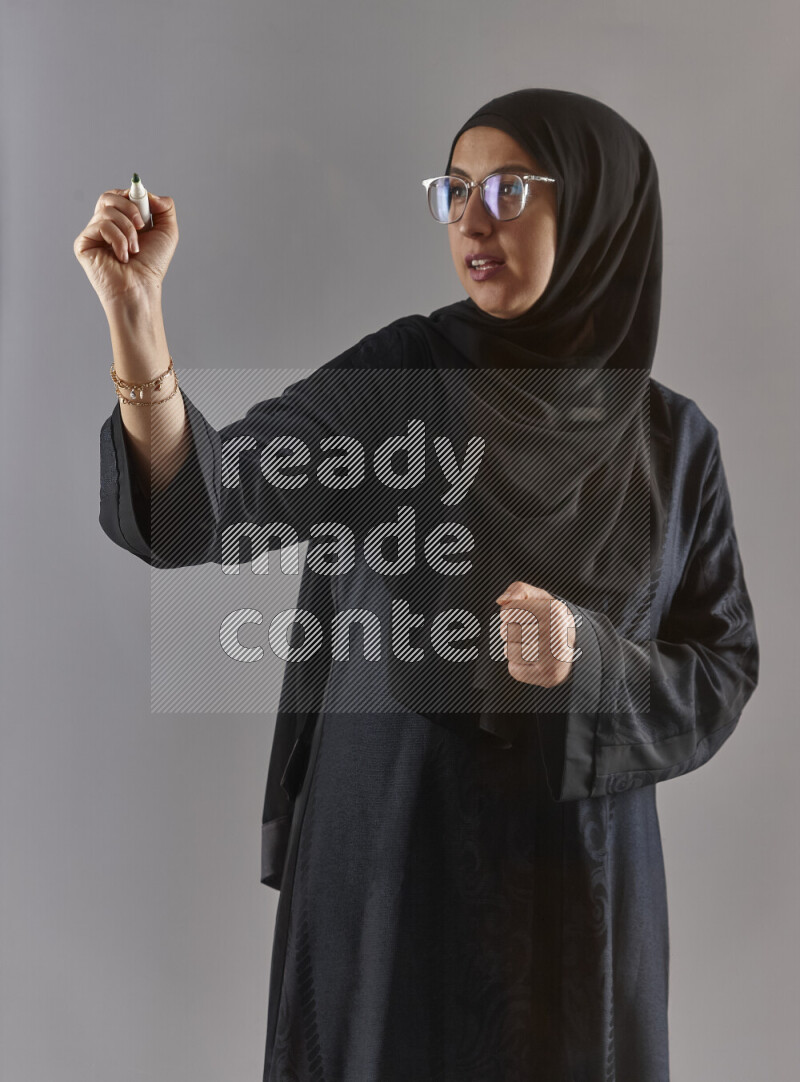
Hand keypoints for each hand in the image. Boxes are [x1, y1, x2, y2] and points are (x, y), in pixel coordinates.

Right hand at [73, 188, 178, 309]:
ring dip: (128, 229)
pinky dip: (118, 239)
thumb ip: (165, 207)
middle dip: (131, 208)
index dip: (132, 197)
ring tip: (134, 249)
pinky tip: (122, 256)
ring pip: (107, 209)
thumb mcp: (168, 232)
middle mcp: (105, 225)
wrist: (140, 289)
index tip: (145, 214)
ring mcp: (93, 234)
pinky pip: (100, 224)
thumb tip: (148, 192)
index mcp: (122, 221)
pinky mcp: (83, 243)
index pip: (120, 195)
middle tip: (142, 228)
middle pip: (109, 196)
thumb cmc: (152, 266)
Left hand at [496, 580, 576, 686]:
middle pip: (506, 632)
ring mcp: (553, 658)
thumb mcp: (539, 597)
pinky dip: (518, 665)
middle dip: (510, 630)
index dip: (509, 613)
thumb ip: (518, 590)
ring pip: (508, 651)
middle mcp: (555, 634)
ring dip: (513, 648)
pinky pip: (514, 670)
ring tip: (530, 644)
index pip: (507, 612)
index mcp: (554, 611)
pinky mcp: (548, 677)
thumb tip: (501, 601)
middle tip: (527, 631)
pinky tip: (533, 659)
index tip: (522, 615)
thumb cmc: (550, 618)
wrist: (576, 646)